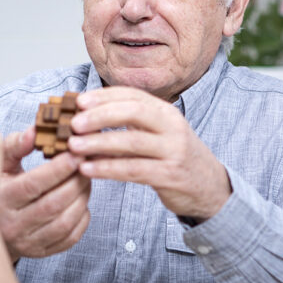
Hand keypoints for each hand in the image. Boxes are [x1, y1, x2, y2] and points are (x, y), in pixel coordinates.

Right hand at [0, 127, 91, 261]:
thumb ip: (16, 145)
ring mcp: (27, 241)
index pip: (33, 185)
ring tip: (85, 181)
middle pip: (53, 204)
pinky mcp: (40, 252)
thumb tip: (34, 131)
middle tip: (86, 165)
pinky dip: (81, 219)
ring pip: (64, 222)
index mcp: (2, 199)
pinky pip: (69, 238)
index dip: (58, 170)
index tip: (75, 155)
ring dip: (81, 199)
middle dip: (75, 182)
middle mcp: (13, 224)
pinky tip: (81, 202)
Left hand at [68, 86, 230, 221]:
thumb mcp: (157, 133)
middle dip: (100, 116)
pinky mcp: (170, 175)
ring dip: (99, 143)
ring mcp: (173, 150)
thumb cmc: (173, 157)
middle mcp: (172, 126)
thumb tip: (85, 116)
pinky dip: (108, 169)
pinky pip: (134, 169)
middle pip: (133, 112)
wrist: (209, 187)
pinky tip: (87, 169)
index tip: (78, 102)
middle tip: (73, 123)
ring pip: (132, 142)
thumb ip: (129, 125)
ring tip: (73, 146)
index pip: (132, 95)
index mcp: (165, 111)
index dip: (104, 96)